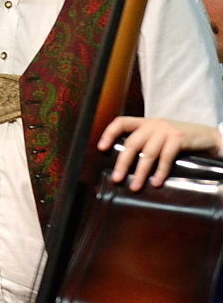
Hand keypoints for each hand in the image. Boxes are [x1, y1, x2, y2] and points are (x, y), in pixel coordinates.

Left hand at [97, 117, 221, 190]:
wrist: (207, 136)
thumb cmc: (179, 140)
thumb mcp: (159, 137)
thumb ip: (144, 144)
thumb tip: (125, 166)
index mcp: (145, 123)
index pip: (121, 122)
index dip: (109, 134)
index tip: (101, 148)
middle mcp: (153, 124)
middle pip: (132, 143)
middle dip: (123, 163)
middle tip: (117, 179)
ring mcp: (166, 130)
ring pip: (147, 153)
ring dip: (140, 172)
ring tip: (135, 186)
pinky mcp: (179, 138)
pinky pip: (165, 157)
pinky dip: (160, 171)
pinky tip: (156, 182)